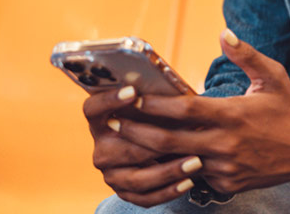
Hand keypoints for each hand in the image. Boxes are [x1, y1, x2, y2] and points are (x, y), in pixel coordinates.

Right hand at [83, 84, 201, 206]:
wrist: (163, 146)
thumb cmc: (161, 119)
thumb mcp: (157, 108)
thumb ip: (159, 100)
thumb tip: (177, 91)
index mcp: (102, 121)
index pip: (93, 108)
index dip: (109, 99)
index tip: (133, 91)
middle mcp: (102, 149)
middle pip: (124, 148)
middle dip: (156, 143)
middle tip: (186, 136)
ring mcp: (111, 174)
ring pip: (137, 178)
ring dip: (169, 171)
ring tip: (196, 161)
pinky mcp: (124, 192)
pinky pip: (146, 197)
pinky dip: (169, 190)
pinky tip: (190, 180)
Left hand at [108, 30, 289, 194]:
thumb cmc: (289, 108)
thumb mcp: (273, 76)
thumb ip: (246, 55)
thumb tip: (224, 33)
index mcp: (233, 114)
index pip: (184, 110)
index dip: (155, 104)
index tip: (132, 97)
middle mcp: (225, 144)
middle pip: (168, 142)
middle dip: (136, 131)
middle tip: (112, 122)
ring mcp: (225, 168)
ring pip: (176, 163)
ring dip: (149, 154)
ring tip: (126, 142)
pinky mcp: (227, 185)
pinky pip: (196, 177)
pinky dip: (178, 168)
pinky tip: (160, 160)